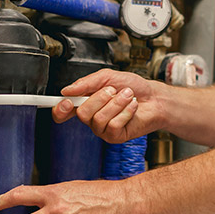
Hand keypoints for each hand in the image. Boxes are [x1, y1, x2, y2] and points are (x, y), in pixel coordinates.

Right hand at [52, 69, 166, 143]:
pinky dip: (126, 111)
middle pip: (82, 113)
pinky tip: (132, 107)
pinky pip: (113, 125)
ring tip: (127, 97)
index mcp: (86, 102)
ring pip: (99, 119)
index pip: (63, 112)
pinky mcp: (115, 136)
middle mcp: (92, 118)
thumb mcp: (108, 77)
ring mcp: (102, 129)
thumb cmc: (133, 87)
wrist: (154, 97)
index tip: (65, 102)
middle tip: (113, 91)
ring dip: (116, 103)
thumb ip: (87, 82)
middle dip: (100, 98)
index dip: (60, 109)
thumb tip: (67, 90)